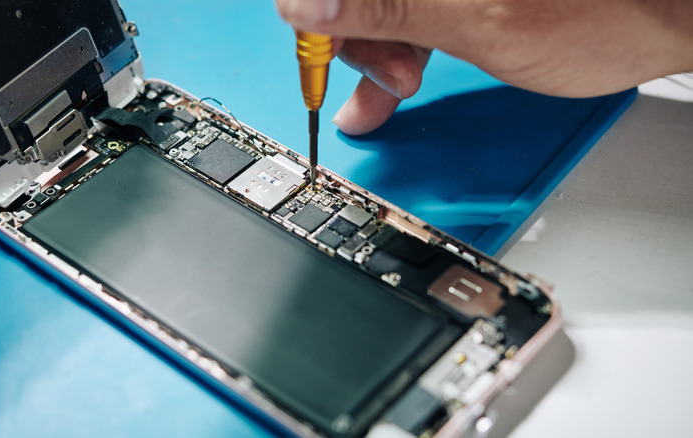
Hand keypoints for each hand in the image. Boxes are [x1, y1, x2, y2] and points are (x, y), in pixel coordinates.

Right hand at [276, 0, 692, 134]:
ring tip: (404, 86)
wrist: (657, 18)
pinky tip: (387, 90)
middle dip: (358, 38)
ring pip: (373, 11)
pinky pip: (402, 20)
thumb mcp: (472, 22)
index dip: (318, 16)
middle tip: (395, 76)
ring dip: (378, 55)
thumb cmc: (592, 16)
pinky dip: (394, 57)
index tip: (319, 48)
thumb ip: (384, 9)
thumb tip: (306, 6)